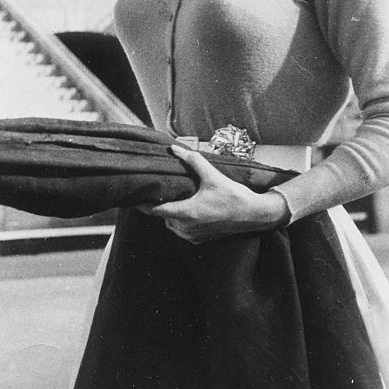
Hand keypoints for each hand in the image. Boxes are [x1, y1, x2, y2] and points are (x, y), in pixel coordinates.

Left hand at [147, 145, 289, 243]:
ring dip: (169, 213)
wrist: (255, 215)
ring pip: (171, 224)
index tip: (134, 196)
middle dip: (158, 205)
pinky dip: (179, 221)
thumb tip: (175, 148)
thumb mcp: (212, 175)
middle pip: (162, 216)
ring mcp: (193, 236)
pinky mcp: (200, 239)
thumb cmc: (234, 196)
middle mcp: (187, 228)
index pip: (155, 210)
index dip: (142, 203)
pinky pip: (182, 230)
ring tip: (170, 198)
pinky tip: (185, 208)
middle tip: (155, 191)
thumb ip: (192, 160)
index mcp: (187, 213)